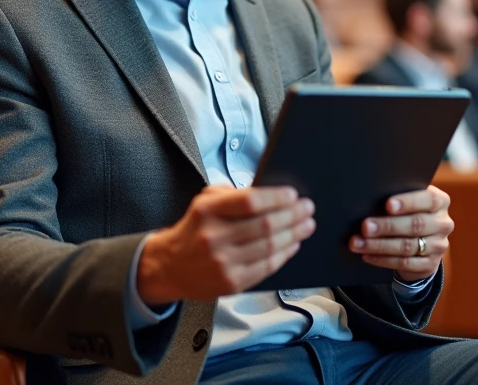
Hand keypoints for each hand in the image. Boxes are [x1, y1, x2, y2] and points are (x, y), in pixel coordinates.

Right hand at [137, 185, 315, 306]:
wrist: (170, 266)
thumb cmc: (194, 229)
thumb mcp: (204, 201)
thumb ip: (233, 195)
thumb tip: (271, 194)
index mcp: (207, 211)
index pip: (249, 201)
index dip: (276, 198)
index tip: (293, 194)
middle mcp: (214, 236)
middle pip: (265, 225)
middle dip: (293, 216)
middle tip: (308, 209)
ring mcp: (223, 262)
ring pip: (270, 247)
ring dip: (294, 234)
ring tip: (306, 225)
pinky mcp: (231, 283)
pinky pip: (266, 267)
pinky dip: (284, 254)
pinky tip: (293, 245)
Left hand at [349, 185, 451, 282]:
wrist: (422, 241)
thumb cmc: (407, 212)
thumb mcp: (407, 201)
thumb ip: (396, 199)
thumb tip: (369, 198)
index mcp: (440, 201)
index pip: (429, 199)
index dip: (408, 202)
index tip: (388, 205)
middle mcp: (443, 223)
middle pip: (415, 225)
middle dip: (387, 226)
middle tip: (365, 226)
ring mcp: (438, 246)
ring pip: (407, 246)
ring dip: (379, 245)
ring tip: (358, 243)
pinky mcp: (430, 264)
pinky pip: (404, 263)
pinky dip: (383, 260)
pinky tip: (367, 256)